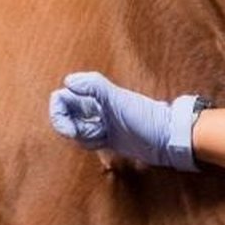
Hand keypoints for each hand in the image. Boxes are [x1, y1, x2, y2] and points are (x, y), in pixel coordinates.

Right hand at [48, 71, 200, 170]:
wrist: (165, 139)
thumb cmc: (145, 118)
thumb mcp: (118, 100)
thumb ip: (93, 86)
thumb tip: (67, 81)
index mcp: (94, 94)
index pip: (61, 98)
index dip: (59, 113)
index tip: (71, 128)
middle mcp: (94, 105)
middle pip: (65, 115)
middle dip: (72, 128)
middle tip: (92, 134)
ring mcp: (99, 120)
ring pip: (75, 129)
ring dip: (85, 137)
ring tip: (105, 137)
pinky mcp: (106, 135)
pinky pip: (87, 139)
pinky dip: (92, 143)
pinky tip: (107, 142)